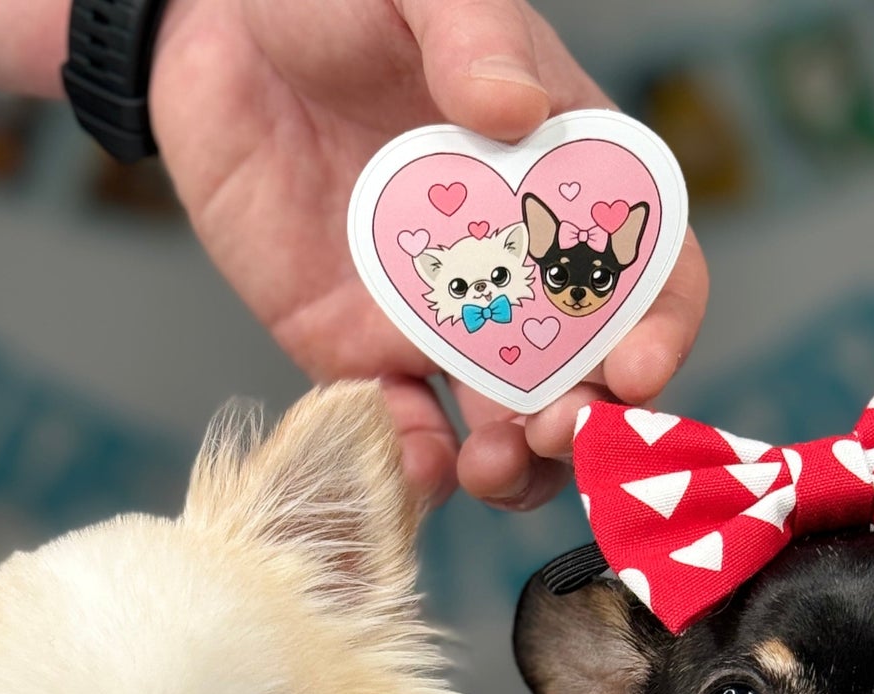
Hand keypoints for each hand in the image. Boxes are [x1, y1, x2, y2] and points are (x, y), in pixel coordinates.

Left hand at [149, 0, 708, 508]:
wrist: (213, 33)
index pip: (647, 271)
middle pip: (583, 374)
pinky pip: (401, 430)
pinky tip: (417, 470)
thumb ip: (472, 33)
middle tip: (557, 433)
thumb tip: (515, 107)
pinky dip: (416, 466)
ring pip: (505, 424)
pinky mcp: (358, 354)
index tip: (635, 370)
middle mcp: (514, 270)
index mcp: (558, 184)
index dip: (659, 328)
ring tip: (490, 467)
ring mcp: (439, 323)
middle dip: (586, 422)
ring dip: (516, 467)